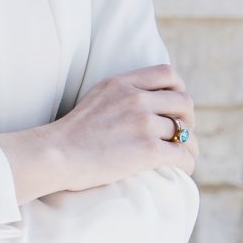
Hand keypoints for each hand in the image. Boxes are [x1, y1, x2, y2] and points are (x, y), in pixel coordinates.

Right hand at [0, 64, 196, 200]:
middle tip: (180, 133)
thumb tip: (146, 104)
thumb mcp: (95, 98)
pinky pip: (182, 154)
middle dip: (187, 118)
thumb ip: (120, 95)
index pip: (167, 74)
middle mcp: (135, 98)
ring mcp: (142, 123)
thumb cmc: (69, 135)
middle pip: (183, 102)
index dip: (178, 90)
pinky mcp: (147, 149)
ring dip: (188, 145)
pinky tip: (182, 169)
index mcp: (121, 83)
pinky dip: (187, 163)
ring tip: (183, 155)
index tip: (174, 106)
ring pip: (184, 131)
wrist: (53, 155)